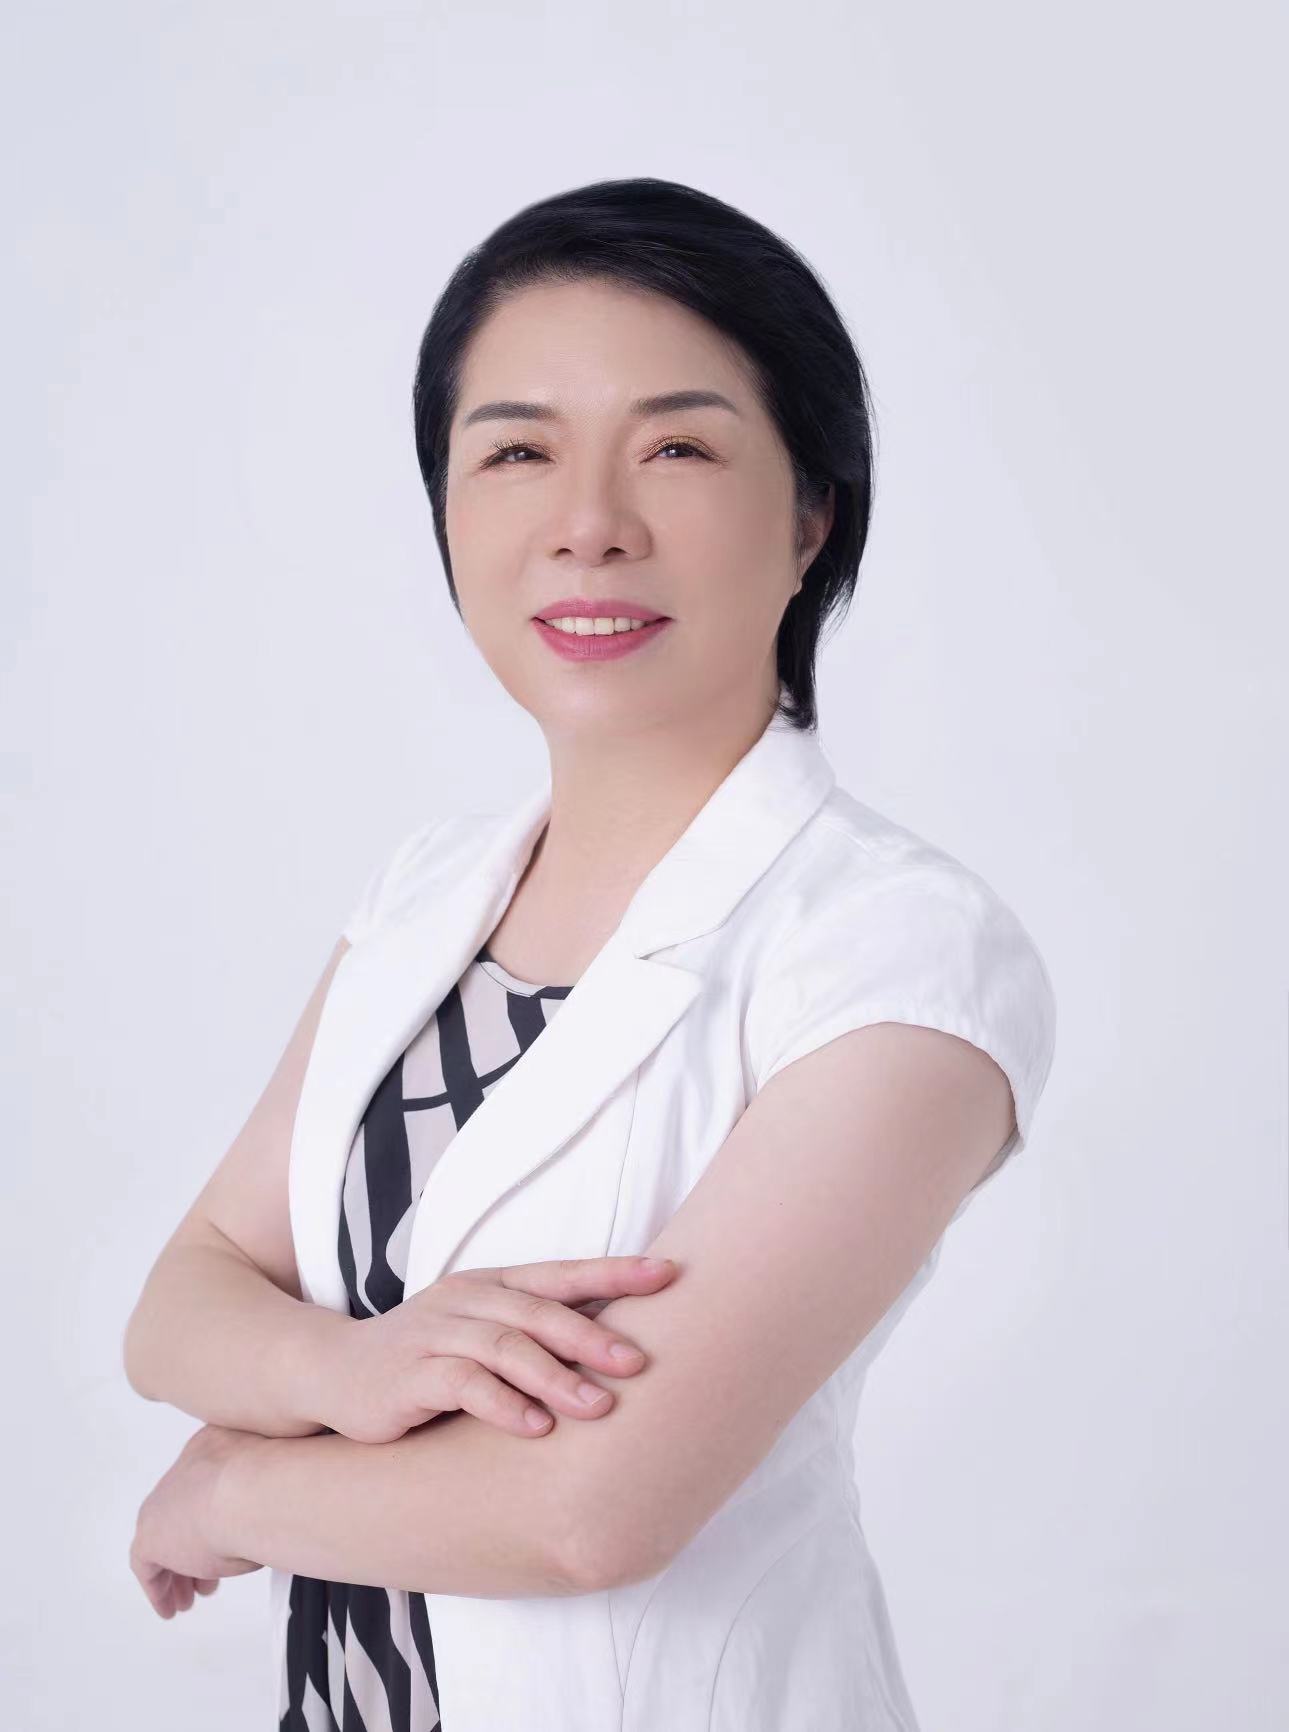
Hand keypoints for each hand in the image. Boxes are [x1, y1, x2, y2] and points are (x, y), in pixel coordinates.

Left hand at [130, 1422, 263, 1617]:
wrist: (254, 1489)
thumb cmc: (277, 1481)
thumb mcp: (274, 1482)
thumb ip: (265, 1495)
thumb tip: (273, 1518)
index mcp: (216, 1444)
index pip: (207, 1484)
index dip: (215, 1520)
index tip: (224, 1542)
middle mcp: (186, 1467)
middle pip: (182, 1512)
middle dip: (193, 1547)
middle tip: (206, 1576)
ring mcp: (164, 1499)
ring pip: (164, 1539)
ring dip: (177, 1571)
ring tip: (189, 1598)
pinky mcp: (151, 1536)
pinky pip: (149, 1567)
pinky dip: (160, 1588)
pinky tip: (170, 1607)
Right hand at [319, 1254, 678, 1443]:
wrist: (332, 1374)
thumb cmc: (426, 1358)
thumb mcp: (482, 1335)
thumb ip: (536, 1334)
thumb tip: (621, 1343)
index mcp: (492, 1284)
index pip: (562, 1273)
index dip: (615, 1272)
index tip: (670, 1275)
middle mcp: (467, 1300)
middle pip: (539, 1310)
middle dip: (592, 1335)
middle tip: (640, 1361)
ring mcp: (436, 1334)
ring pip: (505, 1346)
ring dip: (555, 1377)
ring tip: (598, 1408)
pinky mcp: (410, 1375)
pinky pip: (462, 1383)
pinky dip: (502, 1404)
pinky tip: (536, 1428)